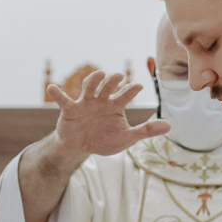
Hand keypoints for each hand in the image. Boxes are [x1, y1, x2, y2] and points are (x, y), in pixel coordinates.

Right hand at [47, 70, 169, 159]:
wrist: (81, 147)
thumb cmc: (104, 139)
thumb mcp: (127, 137)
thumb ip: (146, 130)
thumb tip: (169, 125)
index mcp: (115, 105)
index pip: (125, 94)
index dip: (131, 90)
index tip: (138, 87)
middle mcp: (101, 100)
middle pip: (107, 86)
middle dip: (112, 81)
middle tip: (118, 76)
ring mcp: (85, 103)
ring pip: (89, 87)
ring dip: (93, 80)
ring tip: (99, 74)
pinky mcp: (70, 109)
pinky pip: (64, 100)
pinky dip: (58, 94)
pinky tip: (52, 88)